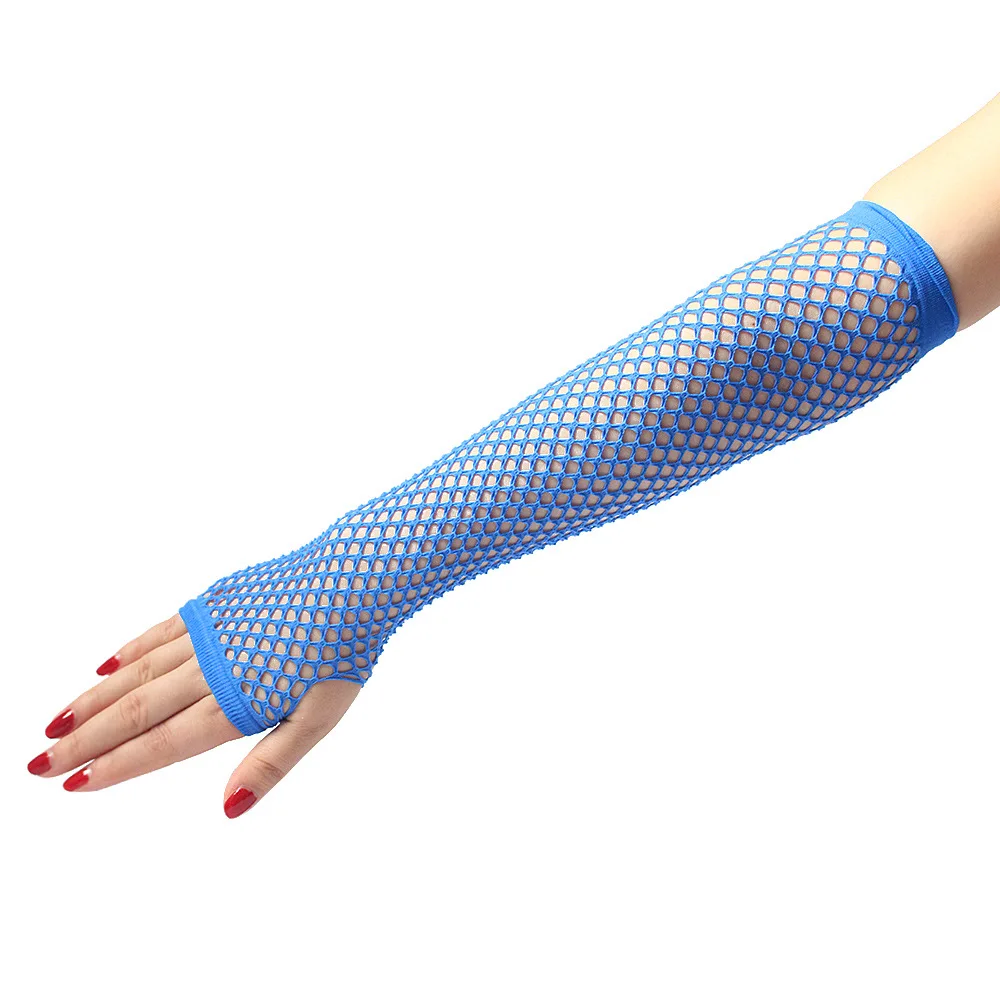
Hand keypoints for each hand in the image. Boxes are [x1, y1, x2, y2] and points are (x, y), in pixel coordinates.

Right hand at [26, 613, 361, 816]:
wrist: (355, 575)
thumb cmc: (345, 650)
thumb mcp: (320, 717)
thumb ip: (271, 762)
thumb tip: (228, 809)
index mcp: (236, 701)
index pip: (162, 742)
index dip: (116, 766)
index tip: (72, 784)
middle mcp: (210, 667)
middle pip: (135, 711)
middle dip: (83, 740)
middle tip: (38, 764)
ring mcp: (208, 631)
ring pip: (138, 672)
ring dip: (93, 700)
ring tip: (55, 723)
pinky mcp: (214, 602)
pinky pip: (160, 632)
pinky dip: (128, 653)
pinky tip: (104, 668)